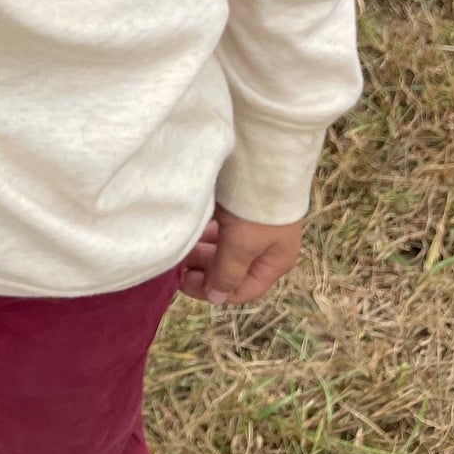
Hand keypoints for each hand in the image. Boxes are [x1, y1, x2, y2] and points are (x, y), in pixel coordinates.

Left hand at [179, 206, 303, 305]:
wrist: (266, 155)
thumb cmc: (257, 206)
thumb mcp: (243, 244)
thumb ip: (228, 273)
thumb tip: (216, 298)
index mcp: (275, 261)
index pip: (244, 289)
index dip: (215, 292)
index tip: (186, 284)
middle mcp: (266, 245)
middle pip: (232, 267)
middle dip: (205, 269)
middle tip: (178, 264)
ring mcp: (253, 224)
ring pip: (224, 246)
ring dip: (202, 250)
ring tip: (180, 247)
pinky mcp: (241, 206)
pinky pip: (220, 227)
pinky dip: (205, 231)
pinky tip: (190, 229)